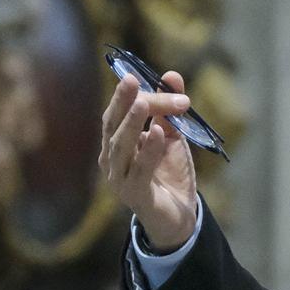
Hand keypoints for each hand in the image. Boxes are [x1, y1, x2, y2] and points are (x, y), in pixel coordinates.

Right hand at [99, 70, 197, 249]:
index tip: (152, 79)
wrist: (178, 214)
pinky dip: (148, 152)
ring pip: (121, 148)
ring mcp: (119, 179)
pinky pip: (139, 172)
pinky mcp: (135, 196)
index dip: (132, 95)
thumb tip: (172, 75)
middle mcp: (111, 160)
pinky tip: (157, 135)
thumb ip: (169, 109)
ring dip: (132, 125)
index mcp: (115, 143)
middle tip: (131, 80)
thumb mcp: (172, 136)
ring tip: (142, 104)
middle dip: (122, 103)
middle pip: (114, 127)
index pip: (118, 114)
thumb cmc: (168, 173)